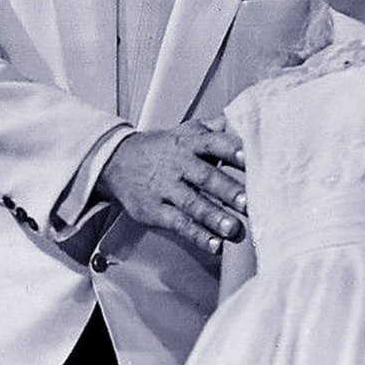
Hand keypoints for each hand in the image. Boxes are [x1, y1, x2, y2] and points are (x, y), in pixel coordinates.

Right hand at [96, 121, 246, 253]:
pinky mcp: (155, 210)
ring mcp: (165, 188)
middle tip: (248, 202)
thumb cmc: (163, 148)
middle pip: (205, 176)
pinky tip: (214, 245)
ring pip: (192, 203)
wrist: (116, 161)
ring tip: (233, 229)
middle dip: (228, 190)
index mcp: (190, 143)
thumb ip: (217, 128)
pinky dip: (197, 236)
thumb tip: (248, 118)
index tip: (248, 157)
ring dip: (214, 216)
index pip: (214, 143)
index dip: (231, 150)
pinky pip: (178, 224)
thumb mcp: (186, 131)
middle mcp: (179, 164)